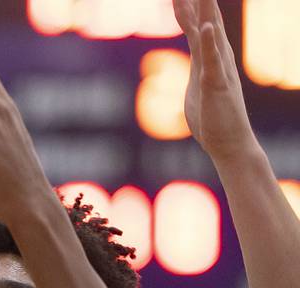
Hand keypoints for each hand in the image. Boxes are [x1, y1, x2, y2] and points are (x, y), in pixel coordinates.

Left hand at [173, 0, 258, 161]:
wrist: (230, 143)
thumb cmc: (213, 118)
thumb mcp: (198, 86)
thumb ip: (199, 65)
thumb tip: (195, 60)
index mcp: (209, 56)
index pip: (195, 23)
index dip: (187, 4)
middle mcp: (217, 57)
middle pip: (204, 19)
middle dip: (198, 0)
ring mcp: (218, 69)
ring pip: (210, 33)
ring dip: (205, 11)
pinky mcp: (216, 85)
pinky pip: (212, 62)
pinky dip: (208, 44)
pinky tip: (205, 27)